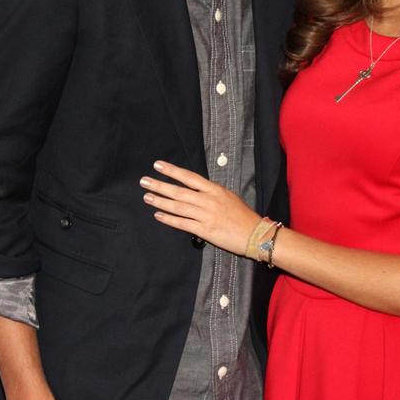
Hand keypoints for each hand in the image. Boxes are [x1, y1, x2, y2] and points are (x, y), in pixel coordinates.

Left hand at [140, 161, 259, 256]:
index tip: (158, 165)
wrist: (255, 234)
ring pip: (178, 207)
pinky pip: (182, 224)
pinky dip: (169, 219)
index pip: (189, 177)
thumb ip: (211, 193)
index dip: (172, 171)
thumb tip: (194, 190)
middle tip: (144, 181)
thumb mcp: (228, 196)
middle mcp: (208, 200)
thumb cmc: (243, 215)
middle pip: (179, 191)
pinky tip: (158, 215)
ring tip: (147, 197)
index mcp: (215, 189)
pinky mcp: (205, 230)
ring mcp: (206, 215)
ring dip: (160, 202)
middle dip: (160, 185)